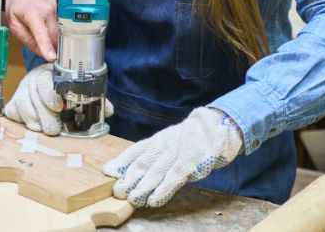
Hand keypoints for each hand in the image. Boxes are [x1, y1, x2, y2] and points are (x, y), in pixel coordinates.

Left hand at [0, 0, 57, 60]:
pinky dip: (60, 30)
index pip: (41, 33)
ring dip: (57, 39)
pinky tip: (51, 26)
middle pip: (55, 36)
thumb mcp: (13, 24)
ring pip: (63, 31)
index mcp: (32, 13)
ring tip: (48, 37)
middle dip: (53, 48)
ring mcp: (58, 6)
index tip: (52, 57)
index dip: (46, 47)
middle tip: (48, 53)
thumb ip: (26, 39)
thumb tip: (42, 53)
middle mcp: (48, 8)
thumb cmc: (16, 4)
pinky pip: (65, 23)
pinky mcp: (63, 5)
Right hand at [4, 63, 113, 135]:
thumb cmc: (65, 90)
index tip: (58, 107)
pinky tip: (33, 124)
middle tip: (54, 129)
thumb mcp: (79, 91)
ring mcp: (21, 91)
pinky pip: (12, 113)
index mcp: (51, 74)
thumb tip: (109, 110)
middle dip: (45, 116)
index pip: (46, 81)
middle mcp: (33, 79)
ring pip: (22, 106)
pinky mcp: (13, 103)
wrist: (45, 84)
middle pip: (33, 96)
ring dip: (34, 120)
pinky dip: (22, 121)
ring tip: (44, 128)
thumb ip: (94, 100)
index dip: (50, 95)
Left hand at [102, 107, 242, 207]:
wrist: (217, 125)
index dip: (121, 162)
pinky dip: (164, 188)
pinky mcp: (192, 161)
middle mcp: (164, 145)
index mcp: (156, 140)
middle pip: (143, 163)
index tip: (107, 172)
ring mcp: (177, 152)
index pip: (135, 151)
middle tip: (117, 191)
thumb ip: (148, 153)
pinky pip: (175, 177)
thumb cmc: (188, 138)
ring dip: (143, 186)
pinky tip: (154, 199)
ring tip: (132, 198)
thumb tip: (122, 168)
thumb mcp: (166, 141)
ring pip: (156, 171)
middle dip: (129, 178)